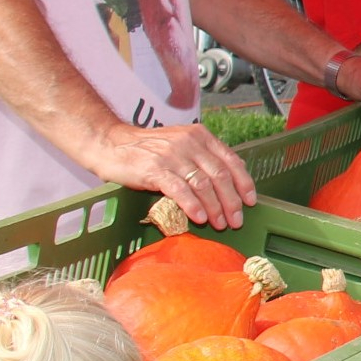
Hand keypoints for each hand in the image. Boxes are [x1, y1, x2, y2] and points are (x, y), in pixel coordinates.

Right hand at [89, 122, 257, 229]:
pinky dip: (193, 206)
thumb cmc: (147, 149)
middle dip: (232, 201)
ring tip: (220, 224)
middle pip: (220, 175)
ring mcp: (172, 156)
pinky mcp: (155, 169)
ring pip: (203, 184)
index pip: (231, 160)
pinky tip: (200, 218)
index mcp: (200, 136)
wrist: (110, 144)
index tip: (250, 202)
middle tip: (236, 220)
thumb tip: (225, 186)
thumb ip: (202, 159)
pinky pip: (180, 190)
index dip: (244, 183)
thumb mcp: (180, 145)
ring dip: (215, 208)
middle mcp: (189, 143)